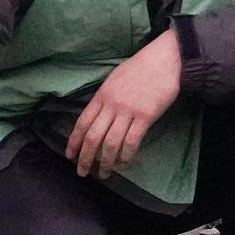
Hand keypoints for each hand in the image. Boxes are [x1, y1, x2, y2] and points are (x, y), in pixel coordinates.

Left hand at [67, 31, 183, 179]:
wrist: (165, 60)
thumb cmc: (141, 68)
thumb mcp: (114, 79)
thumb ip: (105, 98)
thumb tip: (98, 117)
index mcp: (101, 95)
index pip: (82, 122)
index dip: (74, 142)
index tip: (70, 156)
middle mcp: (111, 105)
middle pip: (93, 136)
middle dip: (85, 158)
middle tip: (82, 172)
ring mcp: (128, 111)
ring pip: (111, 143)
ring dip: (105, 162)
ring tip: (104, 173)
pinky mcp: (145, 116)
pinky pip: (132, 141)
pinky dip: (126, 155)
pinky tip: (123, 163)